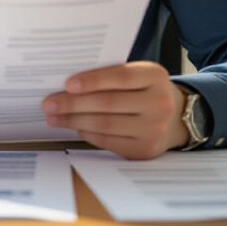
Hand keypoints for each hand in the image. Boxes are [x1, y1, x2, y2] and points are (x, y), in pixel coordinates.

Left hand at [42, 62, 188, 159]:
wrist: (177, 117)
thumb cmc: (147, 91)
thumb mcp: (140, 75)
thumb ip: (113, 76)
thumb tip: (69, 85)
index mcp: (155, 76)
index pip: (120, 77)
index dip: (92, 81)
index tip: (67, 84)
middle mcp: (159, 103)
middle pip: (108, 103)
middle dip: (73, 104)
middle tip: (49, 103)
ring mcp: (154, 129)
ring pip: (105, 124)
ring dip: (74, 121)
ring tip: (54, 117)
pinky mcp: (145, 150)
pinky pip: (109, 141)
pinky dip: (88, 133)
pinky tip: (75, 127)